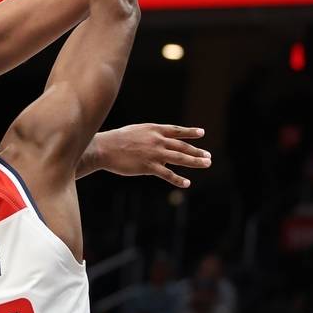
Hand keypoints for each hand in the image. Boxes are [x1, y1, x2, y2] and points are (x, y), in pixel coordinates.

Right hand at [92, 124, 209, 187]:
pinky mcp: (149, 166)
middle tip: (208, 156)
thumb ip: (150, 138)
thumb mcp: (136, 132)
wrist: (104, 148)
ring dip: (195, 162)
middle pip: (182, 146)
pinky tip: (186, 183)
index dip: (190, 132)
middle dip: (196, 152)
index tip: (201, 133)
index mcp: (153, 130)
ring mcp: (154, 153)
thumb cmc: (116, 140)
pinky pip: (168, 174)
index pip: (176, 131)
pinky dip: (178, 179)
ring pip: (180, 158)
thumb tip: (161, 149)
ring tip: (206, 164)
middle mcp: (157, 140)